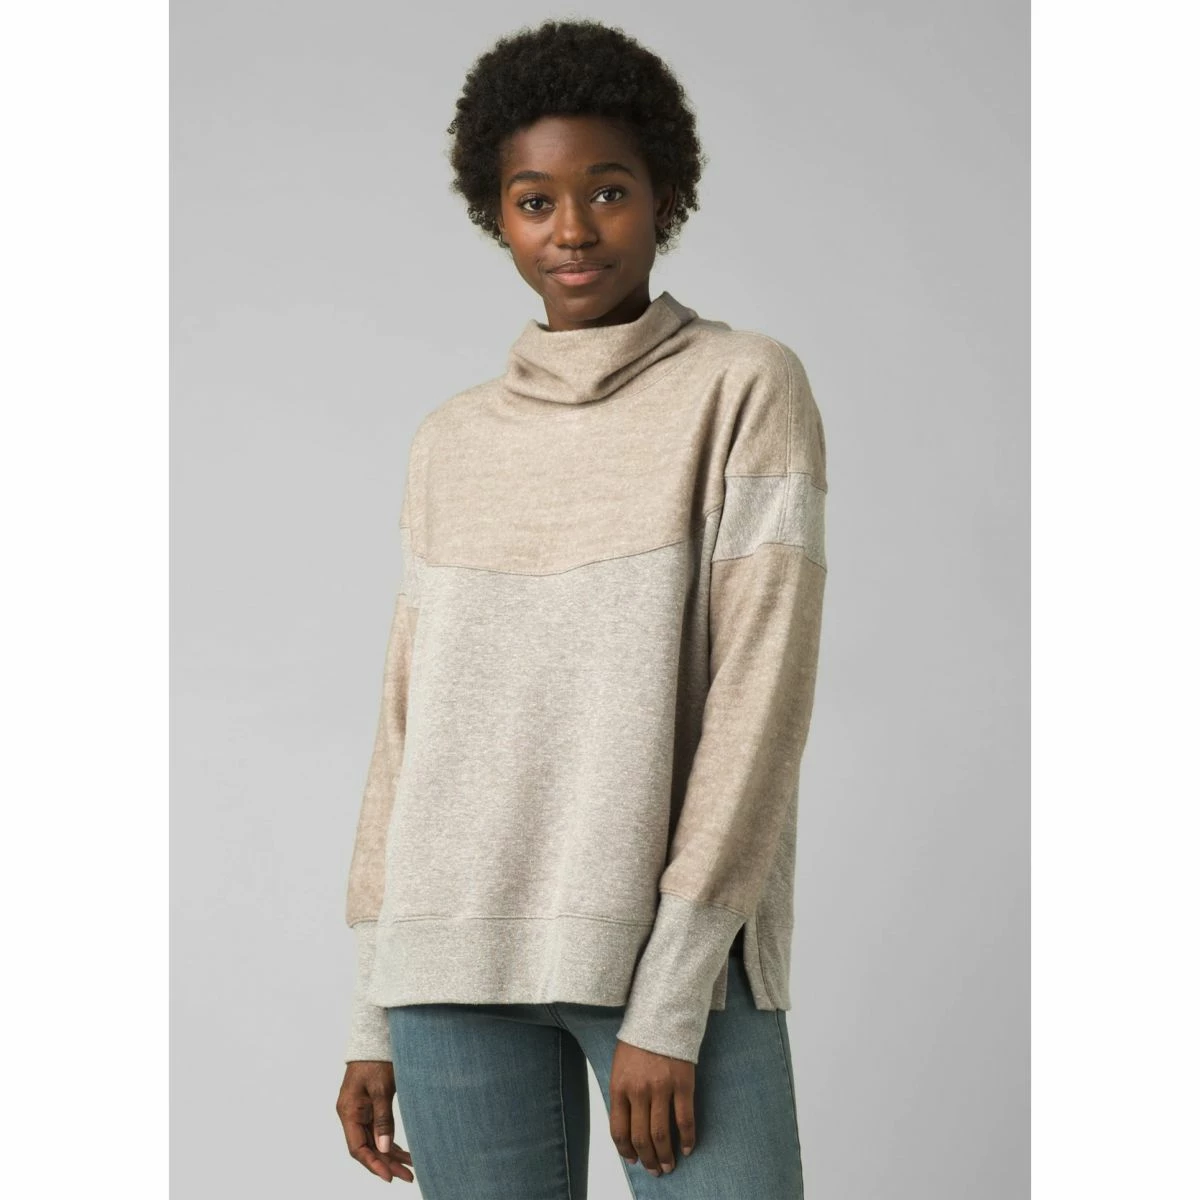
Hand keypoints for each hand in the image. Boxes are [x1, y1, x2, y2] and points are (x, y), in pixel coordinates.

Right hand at [336, 1060, 415, 1183]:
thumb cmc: (376, 1059)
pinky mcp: (370, 1106)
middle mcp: (352, 1114)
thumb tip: (385, 1148)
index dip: (374, 1164)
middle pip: (368, 1147)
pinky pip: (379, 1129)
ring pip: (375, 1140)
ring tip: (410, 1167)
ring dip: (391, 1154)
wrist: (376, 1036)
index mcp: (348, 1111)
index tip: (390, 1176)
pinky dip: (390, 1140)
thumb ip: (382, 1119)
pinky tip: (403, 1151)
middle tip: (408, 1176)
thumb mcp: (381, 1088)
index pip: (358, 1148)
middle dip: (387, 1163)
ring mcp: (361, 1111)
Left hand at [609, 1037, 696, 1174]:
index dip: (626, 1151)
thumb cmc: (638, 1042)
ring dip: (665, 1155)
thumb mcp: (620, 1067)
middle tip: (655, 1170)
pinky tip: (688, 1148)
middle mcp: (638, 1091)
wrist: (660, 1016)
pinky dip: (687, 1138)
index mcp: (619, 1087)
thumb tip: (628, 1128)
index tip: (633, 1159)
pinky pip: (685, 1119)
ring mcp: (661, 1088)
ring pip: (662, 1133)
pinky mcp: (683, 1084)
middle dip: (648, 1159)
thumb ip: (622, 1095)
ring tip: (669, 1165)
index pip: (619, 1131)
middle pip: (641, 1137)